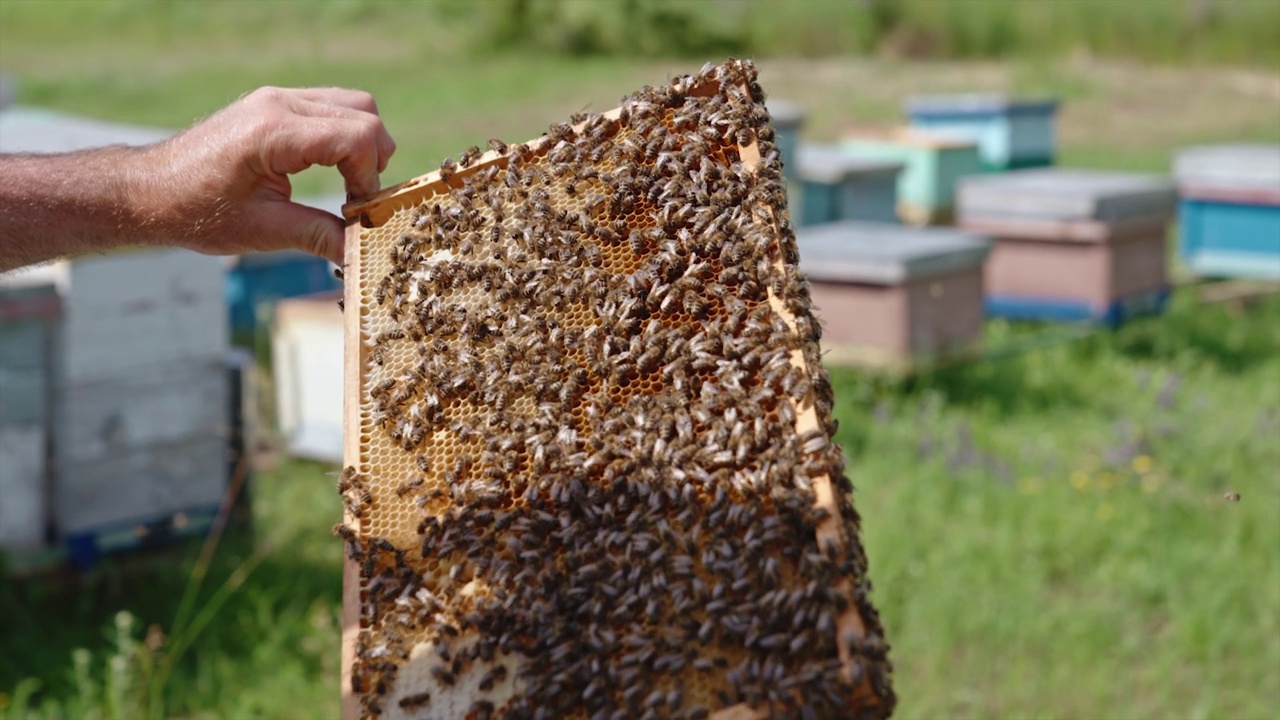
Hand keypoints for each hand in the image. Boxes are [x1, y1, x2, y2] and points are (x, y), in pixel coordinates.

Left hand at [139, 86, 395, 263]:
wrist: (149, 190)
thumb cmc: (197, 210)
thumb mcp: (262, 230)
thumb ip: (318, 235)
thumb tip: (360, 252)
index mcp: (274, 132)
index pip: (356, 137)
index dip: (369, 177)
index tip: (359, 211)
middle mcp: (279, 103)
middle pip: (364, 114)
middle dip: (373, 159)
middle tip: (356, 199)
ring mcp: (277, 98)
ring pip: (353, 105)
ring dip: (362, 145)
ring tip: (347, 185)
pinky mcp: (275, 103)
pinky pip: (331, 107)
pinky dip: (344, 136)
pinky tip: (330, 170)